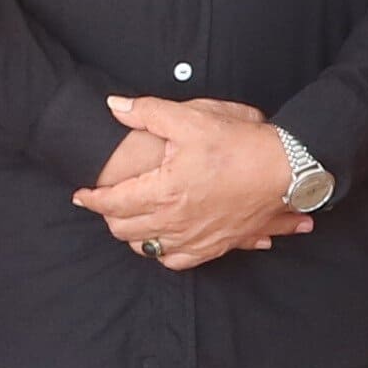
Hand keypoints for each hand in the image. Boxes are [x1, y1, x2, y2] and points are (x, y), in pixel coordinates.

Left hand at [80, 95, 302, 267]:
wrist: (286, 170)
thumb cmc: (240, 143)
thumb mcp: (192, 117)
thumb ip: (148, 112)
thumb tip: (114, 106)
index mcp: (164, 191)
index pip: (112, 203)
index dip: (91, 199)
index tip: (81, 195)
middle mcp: (175, 221)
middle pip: (124, 230)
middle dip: (109, 217)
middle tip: (106, 202)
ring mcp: (195, 238)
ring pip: (148, 249)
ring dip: (134, 236)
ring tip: (131, 218)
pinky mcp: (215, 246)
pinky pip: (178, 261)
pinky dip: (163, 253)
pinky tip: (163, 239)